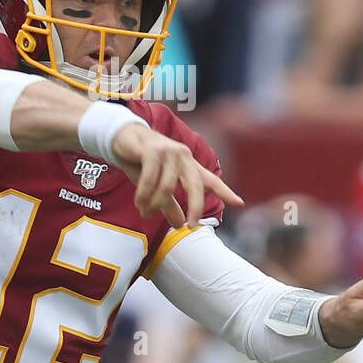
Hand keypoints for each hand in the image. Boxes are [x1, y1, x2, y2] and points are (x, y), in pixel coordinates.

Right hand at [112, 121, 243, 228]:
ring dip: (155, 205)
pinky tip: (139, 203)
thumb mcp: (157, 185)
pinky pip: (150, 179)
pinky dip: (144, 195)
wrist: (122, 136)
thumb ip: (170, 204)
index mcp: (189, 164)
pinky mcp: (152, 150)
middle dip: (195, 207)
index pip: (210, 180)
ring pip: (167, 187)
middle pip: (195, 186)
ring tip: (145, 213)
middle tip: (188, 226)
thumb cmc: (142, 161)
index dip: (225, 192)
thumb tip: (179, 226)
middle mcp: (184, 156)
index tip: (239, 203)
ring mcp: (169, 152)